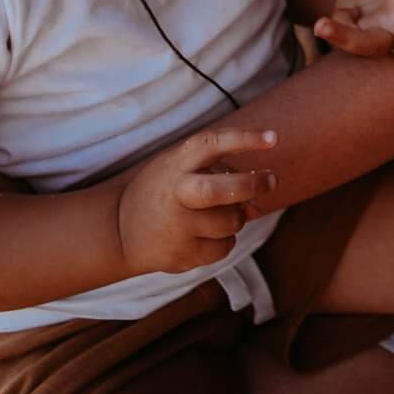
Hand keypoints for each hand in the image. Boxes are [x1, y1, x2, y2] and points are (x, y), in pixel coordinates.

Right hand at [115, 127, 278, 275]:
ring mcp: (178, 228)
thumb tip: (256, 205)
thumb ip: (221, 175)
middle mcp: (175, 194)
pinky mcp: (182, 256)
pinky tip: (202, 235)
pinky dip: (223, 240)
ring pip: (232, 222)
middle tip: (272, 179)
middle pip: (221, 190)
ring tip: (217, 214)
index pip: (212, 145)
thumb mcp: (182, 169)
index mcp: (175, 165)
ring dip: (237, 217)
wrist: (120, 231)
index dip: (245, 139)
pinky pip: (224, 247)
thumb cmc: (163, 191)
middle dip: (252, 184)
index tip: (273, 137)